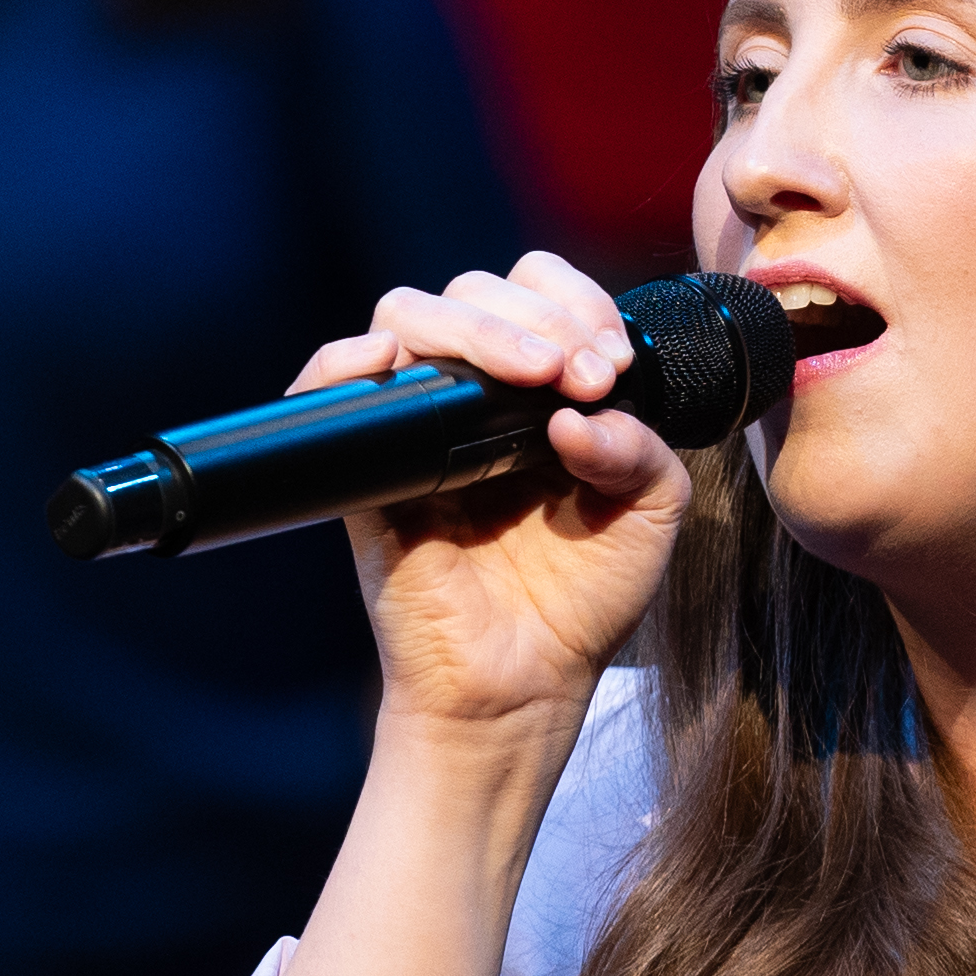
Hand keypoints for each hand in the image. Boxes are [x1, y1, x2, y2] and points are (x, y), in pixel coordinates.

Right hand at [317, 254, 695, 746]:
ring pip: (408, 316)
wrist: (523, 684)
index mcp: (538, 389)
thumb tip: (577, 410)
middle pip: (474, 291)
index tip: (612, 363)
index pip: (536, 292)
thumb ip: (641, 445)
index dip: (574, 303)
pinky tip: (391, 361)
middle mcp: (473, 395)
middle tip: (583, 374)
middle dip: (539, 316)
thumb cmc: (582, 600)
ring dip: (476, 326)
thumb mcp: (648, 511)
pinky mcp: (367, 470)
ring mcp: (417, 425)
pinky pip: (327, 387)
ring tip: (535, 375)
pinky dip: (344, 360)